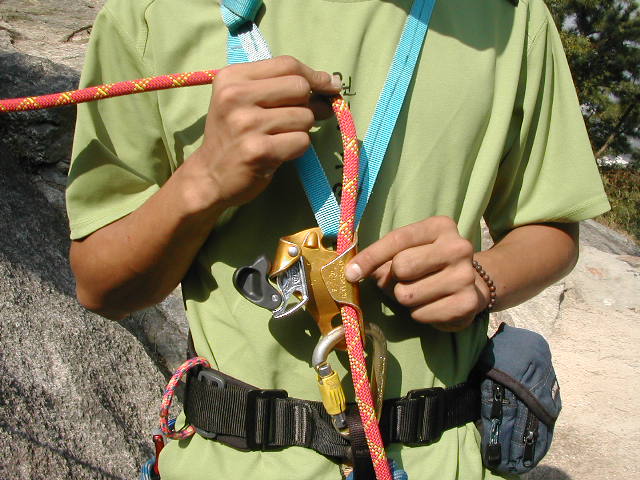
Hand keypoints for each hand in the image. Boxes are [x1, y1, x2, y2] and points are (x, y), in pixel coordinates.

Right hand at [187, 56, 341, 209]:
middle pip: (299, 88)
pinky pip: (301, 142)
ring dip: (302, 130)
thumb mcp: (244, 101)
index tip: (329, 85)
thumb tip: (331, 84)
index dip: (314, 75)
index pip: (287, 65)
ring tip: (280, 137)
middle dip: (308, 105)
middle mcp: (235, 96)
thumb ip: (280, 87)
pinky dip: (297, 148)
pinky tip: (279, 152)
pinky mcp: (258, 151)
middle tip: (300, 118)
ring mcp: (246, 124)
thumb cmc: (233, 135)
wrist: (209, 176)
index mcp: (231, 77)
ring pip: (304, 116)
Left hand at [345, 216, 489, 331]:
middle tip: (404, 281)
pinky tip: (432, 305)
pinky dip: (419, 314)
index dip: (370, 257)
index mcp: (440, 226)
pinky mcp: (467, 303)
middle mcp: (458, 247)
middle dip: (394, 279)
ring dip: (405, 298)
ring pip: (408, 294)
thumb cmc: (429, 265)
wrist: (472, 285)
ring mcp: (466, 275)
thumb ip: (381, 257)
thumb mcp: (408, 251)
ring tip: (420, 292)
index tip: (350, 273)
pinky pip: (421, 314)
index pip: (397, 239)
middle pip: (401, 266)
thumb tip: (352, 271)